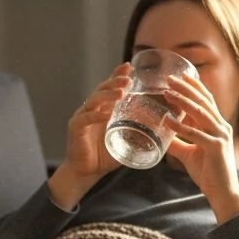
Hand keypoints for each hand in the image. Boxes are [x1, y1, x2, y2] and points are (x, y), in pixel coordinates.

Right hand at [49, 63, 129, 208]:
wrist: (87, 172)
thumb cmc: (105, 156)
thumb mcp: (126, 140)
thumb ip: (139, 132)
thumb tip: (162, 127)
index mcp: (102, 109)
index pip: (110, 88)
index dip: (117, 76)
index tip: (128, 66)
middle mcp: (91, 109)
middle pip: (102, 89)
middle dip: (115, 82)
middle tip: (128, 79)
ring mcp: (82, 117)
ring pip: (94, 100)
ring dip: (108, 95)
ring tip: (121, 93)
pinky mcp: (75, 128)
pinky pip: (85, 118)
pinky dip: (96, 115)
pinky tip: (106, 113)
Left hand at [162, 75, 238, 223]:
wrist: (223, 193)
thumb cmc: (209, 173)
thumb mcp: (190, 154)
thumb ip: (178, 143)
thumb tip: (161, 134)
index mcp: (218, 126)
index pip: (207, 100)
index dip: (194, 87)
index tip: (181, 76)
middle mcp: (222, 127)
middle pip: (203, 101)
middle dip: (186, 88)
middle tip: (170, 78)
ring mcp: (221, 137)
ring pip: (200, 113)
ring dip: (183, 101)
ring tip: (167, 93)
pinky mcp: (216, 148)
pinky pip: (196, 134)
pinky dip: (181, 127)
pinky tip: (168, 121)